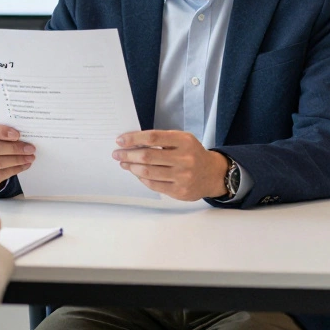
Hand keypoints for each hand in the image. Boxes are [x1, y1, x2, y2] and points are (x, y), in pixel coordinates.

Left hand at [112, 130, 228, 201]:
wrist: (212, 174)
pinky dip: (142, 178)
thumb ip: (161, 140)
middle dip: (128, 155)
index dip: (133, 139)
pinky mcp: (180, 191)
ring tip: (124, 163)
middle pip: (148, 156)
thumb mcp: (182, 140)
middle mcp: (185, 159)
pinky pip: (153, 185)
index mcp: (184, 141)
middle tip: (117, 154)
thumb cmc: (191, 153)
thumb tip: (132, 143)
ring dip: (131, 167)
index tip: (120, 140)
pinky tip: (137, 173)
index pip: (153, 137)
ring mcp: (183, 177)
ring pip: (148, 172)